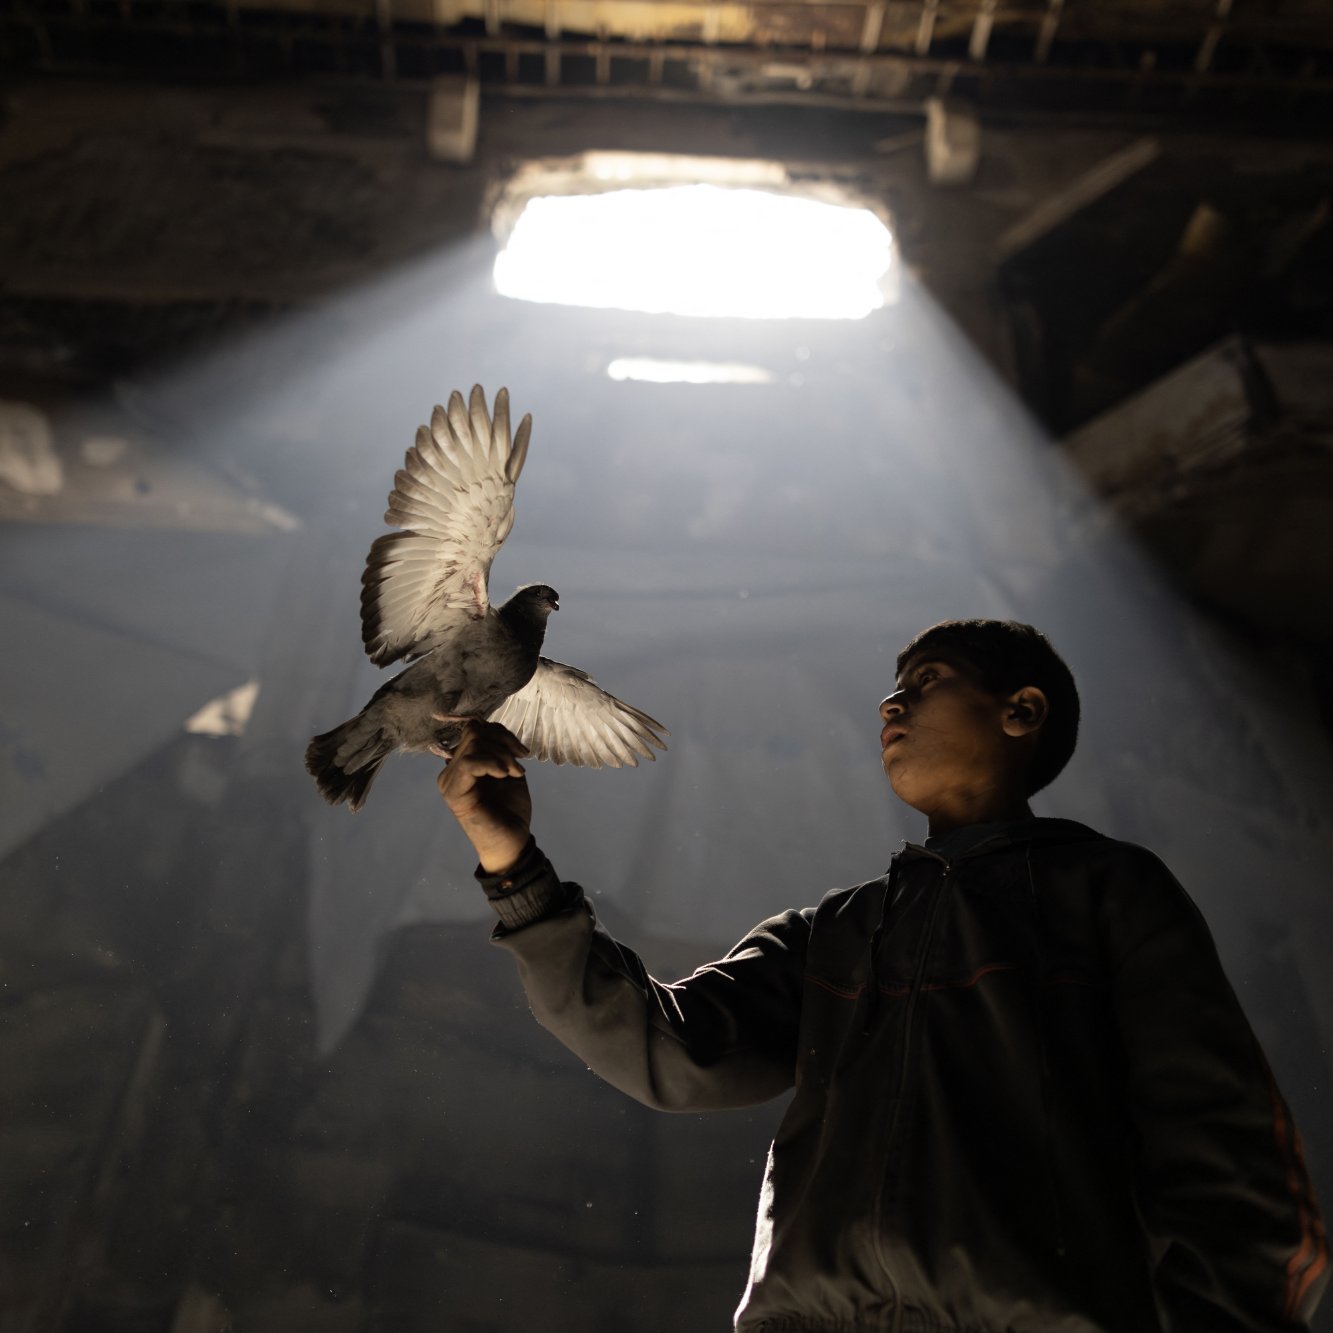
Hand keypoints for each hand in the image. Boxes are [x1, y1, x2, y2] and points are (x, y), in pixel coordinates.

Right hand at [436, 720, 532, 872]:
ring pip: (474, 744)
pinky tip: (505, 776)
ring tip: (516, 773)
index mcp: (461, 764)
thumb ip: (497, 749)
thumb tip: (487, 725)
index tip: (522, 751)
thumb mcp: (508, 770)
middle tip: (520, 764)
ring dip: (502, 755)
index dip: (500, 733)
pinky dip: (492, 763)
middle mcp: (450, 770)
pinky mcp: (453, 793)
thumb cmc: (510, 810)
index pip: (474, 729)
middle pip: (474, 732)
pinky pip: (469, 762)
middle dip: (504, 742)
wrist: (512, 842)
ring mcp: (449, 781)